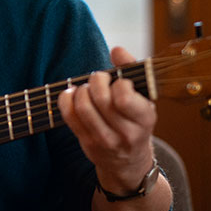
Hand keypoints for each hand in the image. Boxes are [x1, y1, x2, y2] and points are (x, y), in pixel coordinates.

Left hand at [57, 46, 157, 193]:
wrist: (129, 160)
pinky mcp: (87, 143)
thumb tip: (117, 49)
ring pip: (83, 107)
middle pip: (100, 98)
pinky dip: (66, 99)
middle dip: (96, 80)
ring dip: (81, 90)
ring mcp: (104, 140)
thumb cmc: (135, 119)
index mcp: (145, 119)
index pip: (123, 97)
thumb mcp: (143, 96)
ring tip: (87, 88)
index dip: (118, 83)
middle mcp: (126, 133)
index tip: (120, 82)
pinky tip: (72, 94)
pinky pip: (69, 116)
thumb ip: (131, 69)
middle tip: (98, 78)